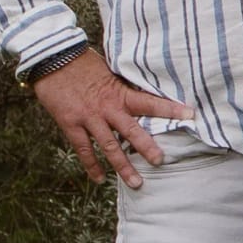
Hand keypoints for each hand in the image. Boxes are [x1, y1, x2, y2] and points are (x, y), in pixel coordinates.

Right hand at [33, 51, 186, 187]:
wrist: (52, 59)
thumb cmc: (82, 63)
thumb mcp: (109, 72)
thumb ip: (123, 88)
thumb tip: (141, 93)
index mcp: (119, 92)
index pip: (150, 102)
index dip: (170, 109)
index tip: (190, 115)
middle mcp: (107, 107)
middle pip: (132, 131)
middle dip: (147, 147)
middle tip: (161, 161)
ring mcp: (89, 117)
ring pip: (110, 146)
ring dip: (123, 167)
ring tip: (136, 183)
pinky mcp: (71, 124)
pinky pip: (84, 150)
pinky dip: (91, 166)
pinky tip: (99, 179)